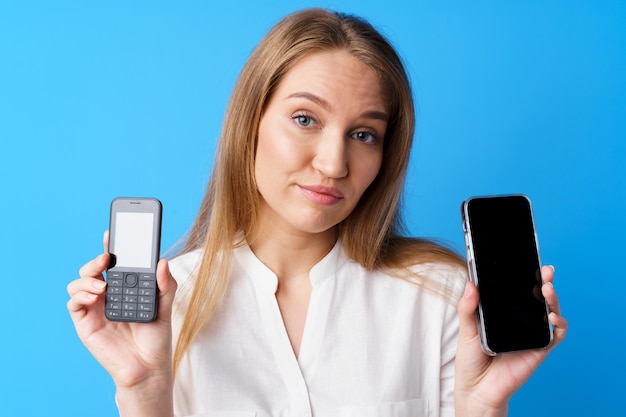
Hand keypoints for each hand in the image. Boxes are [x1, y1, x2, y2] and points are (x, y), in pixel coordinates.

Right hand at [67, 232, 177, 389]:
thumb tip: (163, 262)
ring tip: (102, 285)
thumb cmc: (156, 338)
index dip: (111, 246)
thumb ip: (165, 285)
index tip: (112, 233)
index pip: (115, 262)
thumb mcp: (165, 307)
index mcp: (126, 287)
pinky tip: (95, 296)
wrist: (148, 367)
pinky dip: (80, 295)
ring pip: (79, 282)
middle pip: (94, 268)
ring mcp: (95, 307)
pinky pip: (73, 303)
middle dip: (97, 259)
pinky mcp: (85, 322)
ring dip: (87, 277)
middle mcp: (108, 294)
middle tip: (107, 258)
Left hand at [454, 265, 567, 416]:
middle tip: (545, 271)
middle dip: (544, 282)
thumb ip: (468, 307)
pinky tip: (553, 318)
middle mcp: (520, 321)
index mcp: (504, 313)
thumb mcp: (466, 328)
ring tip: (547, 290)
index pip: (518, 291)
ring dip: (553, 300)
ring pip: (550, 312)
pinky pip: (555, 336)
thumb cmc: (471, 358)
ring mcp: (531, 334)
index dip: (527, 276)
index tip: (530, 262)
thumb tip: (471, 284)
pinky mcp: (538, 349)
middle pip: (538, 298)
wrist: (476, 388)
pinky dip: (559, 325)